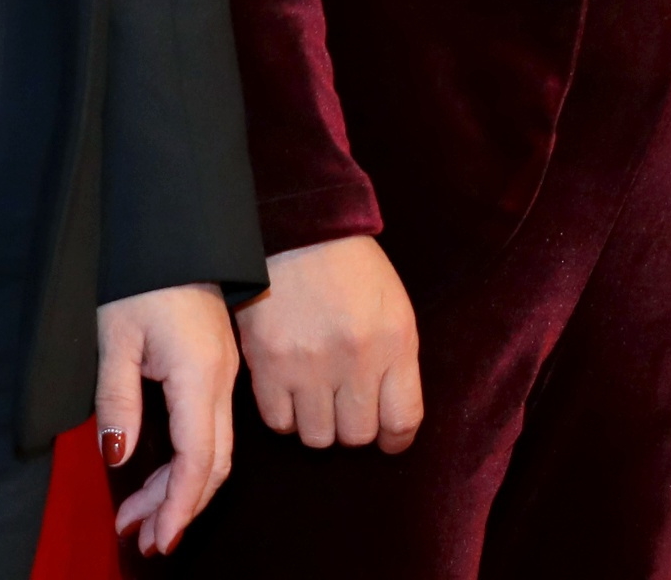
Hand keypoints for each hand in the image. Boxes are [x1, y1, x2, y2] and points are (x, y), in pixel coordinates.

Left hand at [99, 283, 238, 554]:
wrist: (176, 231)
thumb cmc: (143, 279)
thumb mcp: (116, 341)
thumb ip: (117, 402)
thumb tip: (120, 457)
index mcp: (199, 375)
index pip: (198, 459)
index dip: (179, 506)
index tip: (159, 539)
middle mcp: (221, 381)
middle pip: (213, 464)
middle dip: (178, 507)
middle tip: (141, 538)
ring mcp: (224, 376)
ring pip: (214, 450)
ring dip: (180, 489)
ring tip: (139, 517)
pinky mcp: (216, 370)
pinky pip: (210, 429)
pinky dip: (186, 462)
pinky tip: (157, 474)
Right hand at [235, 236, 419, 453]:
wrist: (297, 231)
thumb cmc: (351, 268)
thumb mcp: (393, 306)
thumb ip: (397, 360)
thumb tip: (392, 417)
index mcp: (394, 341)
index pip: (403, 419)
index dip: (396, 439)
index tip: (389, 439)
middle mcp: (355, 360)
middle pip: (357, 435)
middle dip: (355, 427)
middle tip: (346, 407)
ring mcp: (308, 366)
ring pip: (317, 437)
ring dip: (319, 424)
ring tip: (317, 397)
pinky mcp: (268, 366)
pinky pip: (279, 423)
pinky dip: (286, 415)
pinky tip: (290, 391)